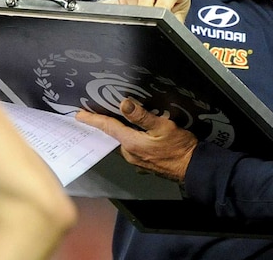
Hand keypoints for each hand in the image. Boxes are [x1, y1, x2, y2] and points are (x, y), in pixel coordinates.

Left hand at [75, 98, 197, 182]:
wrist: (193, 167)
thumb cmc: (179, 146)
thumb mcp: (163, 126)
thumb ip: (142, 116)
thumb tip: (124, 104)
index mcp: (131, 143)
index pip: (108, 128)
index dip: (93, 120)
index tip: (78, 115)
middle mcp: (130, 153)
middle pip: (115, 134)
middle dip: (107, 124)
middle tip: (98, 112)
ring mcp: (137, 160)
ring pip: (125, 141)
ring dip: (121, 131)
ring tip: (120, 119)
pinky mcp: (145, 163)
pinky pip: (133, 147)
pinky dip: (131, 138)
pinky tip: (138, 133)